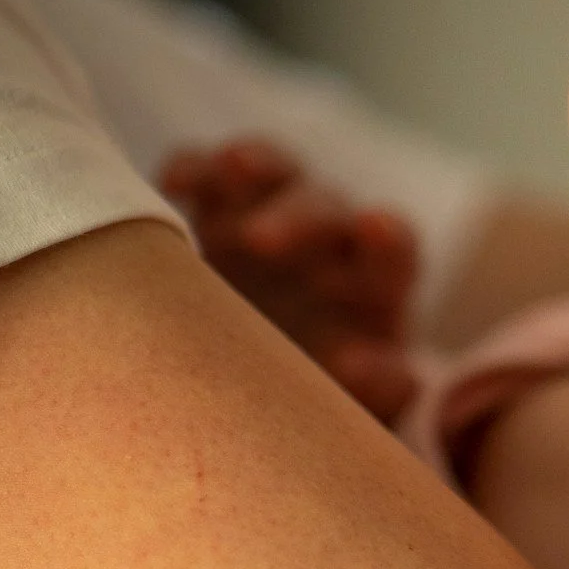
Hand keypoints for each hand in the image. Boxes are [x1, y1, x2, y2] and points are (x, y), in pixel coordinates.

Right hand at [158, 139, 421, 422]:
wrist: (262, 386)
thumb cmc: (324, 395)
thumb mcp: (358, 404)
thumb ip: (378, 388)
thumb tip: (364, 366)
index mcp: (375, 287)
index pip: (395, 251)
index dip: (387, 236)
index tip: (373, 227)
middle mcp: (329, 242)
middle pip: (325, 209)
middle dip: (299, 217)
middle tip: (262, 241)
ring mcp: (270, 216)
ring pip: (272, 172)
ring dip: (255, 164)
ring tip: (232, 165)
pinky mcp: (215, 213)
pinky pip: (208, 177)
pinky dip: (194, 170)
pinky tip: (174, 184)